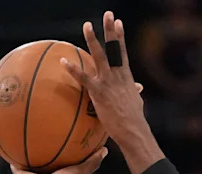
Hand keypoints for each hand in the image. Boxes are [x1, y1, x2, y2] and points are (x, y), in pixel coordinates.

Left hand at [60, 13, 146, 150]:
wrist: (133, 130)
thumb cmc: (134, 120)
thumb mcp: (136, 101)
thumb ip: (134, 91)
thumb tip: (139, 88)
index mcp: (126, 76)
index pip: (122, 52)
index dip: (120, 36)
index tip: (118, 22)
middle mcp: (117, 75)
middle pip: (113, 48)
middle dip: (110, 30)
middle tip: (108, 14)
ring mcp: (107, 82)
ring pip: (99, 56)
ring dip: (92, 39)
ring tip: (87, 25)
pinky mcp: (98, 92)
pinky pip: (83, 78)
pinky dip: (72, 69)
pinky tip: (63, 61)